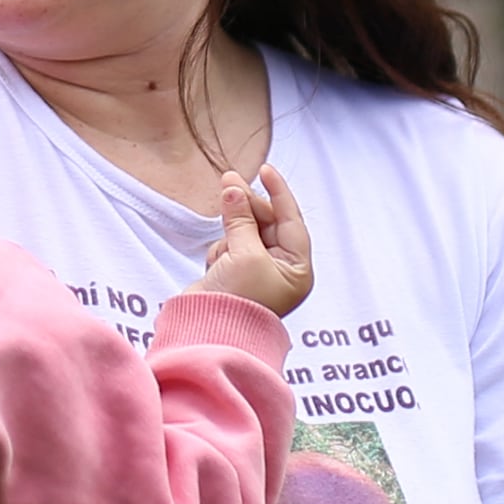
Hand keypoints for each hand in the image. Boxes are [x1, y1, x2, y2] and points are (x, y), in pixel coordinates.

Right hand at [195, 163, 310, 316]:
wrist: (207, 333)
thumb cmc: (238, 301)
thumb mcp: (244, 254)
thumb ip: (241, 218)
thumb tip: (233, 188)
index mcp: (296, 270)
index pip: (292, 221)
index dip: (278, 193)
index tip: (265, 170)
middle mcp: (280, 270)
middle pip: (267, 223)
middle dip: (248, 206)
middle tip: (229, 182)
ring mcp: (256, 273)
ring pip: (245, 232)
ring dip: (232, 231)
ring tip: (223, 245)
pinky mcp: (234, 276)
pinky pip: (229, 247)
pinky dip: (221, 250)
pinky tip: (217, 266)